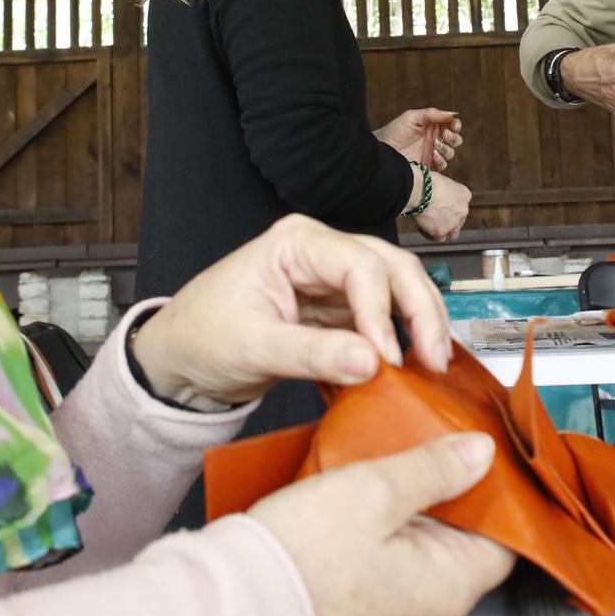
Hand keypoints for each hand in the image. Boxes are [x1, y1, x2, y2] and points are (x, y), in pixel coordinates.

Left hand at [130, 216, 451, 409]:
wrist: (180, 361)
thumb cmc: (200, 337)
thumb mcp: (252, 347)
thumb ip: (311, 354)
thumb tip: (370, 362)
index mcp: (297, 243)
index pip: (361, 265)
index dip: (383, 311)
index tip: (386, 359)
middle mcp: (322, 254)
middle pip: (393, 269)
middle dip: (421, 311)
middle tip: (435, 359)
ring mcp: (334, 282)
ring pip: (398, 292)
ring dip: (420, 326)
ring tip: (432, 367)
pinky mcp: (339, 313)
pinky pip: (383, 322)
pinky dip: (401, 344)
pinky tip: (410, 372)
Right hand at [251, 433, 516, 615]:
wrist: (234, 604)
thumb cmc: (301, 556)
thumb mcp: (375, 489)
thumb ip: (435, 467)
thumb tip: (481, 453)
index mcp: (449, 587)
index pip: (507, 536)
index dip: (497, 489)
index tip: (482, 454)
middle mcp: (431, 615)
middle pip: (465, 543)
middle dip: (449, 495)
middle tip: (429, 450)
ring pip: (424, 554)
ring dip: (412, 513)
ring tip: (390, 470)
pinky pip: (391, 570)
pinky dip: (384, 536)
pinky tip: (361, 504)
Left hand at [376, 107, 463, 170]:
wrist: (382, 149)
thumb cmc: (394, 131)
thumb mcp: (412, 117)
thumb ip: (432, 114)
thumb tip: (453, 114)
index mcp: (432, 127)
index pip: (451, 126)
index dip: (455, 125)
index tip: (453, 125)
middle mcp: (434, 140)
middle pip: (455, 140)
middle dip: (453, 137)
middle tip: (444, 136)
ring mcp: (432, 154)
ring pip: (450, 152)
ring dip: (446, 148)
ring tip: (434, 145)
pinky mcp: (429, 167)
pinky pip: (443, 165)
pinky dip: (441, 159)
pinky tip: (432, 154)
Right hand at [411, 169, 470, 242]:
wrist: (418, 190)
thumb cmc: (425, 181)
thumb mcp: (441, 180)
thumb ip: (445, 189)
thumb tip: (438, 190)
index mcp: (464, 194)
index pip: (461, 205)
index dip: (450, 206)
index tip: (440, 205)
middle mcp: (463, 210)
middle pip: (459, 220)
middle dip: (448, 219)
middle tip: (434, 216)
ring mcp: (453, 223)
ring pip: (452, 234)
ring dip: (444, 231)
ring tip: (431, 226)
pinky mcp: (441, 232)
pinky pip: (437, 238)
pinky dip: (430, 234)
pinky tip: (422, 227)